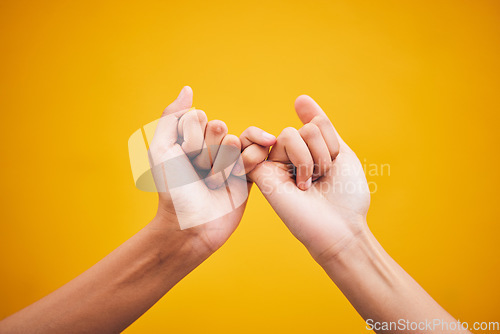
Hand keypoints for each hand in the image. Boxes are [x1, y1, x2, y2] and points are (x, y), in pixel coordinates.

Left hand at [148, 86, 274, 253]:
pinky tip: (241, 175)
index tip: (183, 160)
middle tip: (199, 174)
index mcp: (189, 137)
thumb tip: (188, 89)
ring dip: (223, 165)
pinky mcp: (249, 171)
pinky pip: (257, 150)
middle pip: (218, 127)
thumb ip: (170, 117)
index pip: (198, 118)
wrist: (192, 226)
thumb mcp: (161, 150)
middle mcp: (210, 145)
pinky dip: (249, 160)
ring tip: (214, 183)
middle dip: (207, 153)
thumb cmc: (173, 191)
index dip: (191, 140)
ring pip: (235, 140)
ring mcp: (230, 157)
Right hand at [250, 95, 370, 262]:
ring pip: (288, 134)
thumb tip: (299, 97)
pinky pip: (259, 144)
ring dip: (308, 161)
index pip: (317, 123)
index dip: (332, 143)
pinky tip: (292, 182)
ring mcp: (275, 163)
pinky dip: (273, 156)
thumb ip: (321, 124)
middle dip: (323, 153)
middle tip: (321, 178)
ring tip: (307, 184)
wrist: (339, 227)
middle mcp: (289, 154)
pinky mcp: (260, 173)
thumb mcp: (340, 152)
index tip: (334, 167)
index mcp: (308, 149)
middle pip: (305, 128)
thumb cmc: (345, 196)